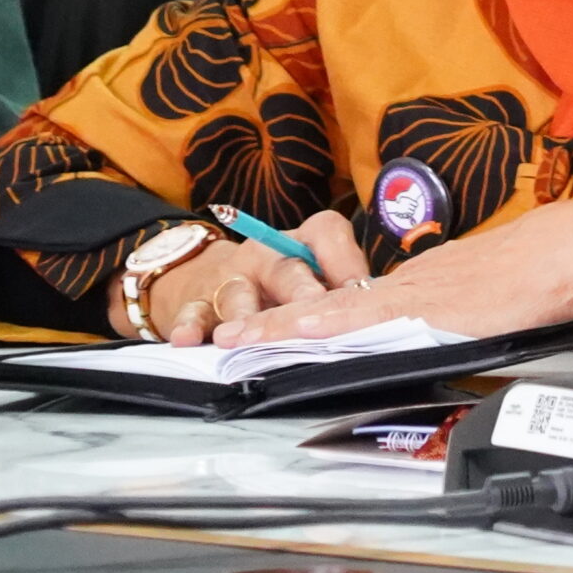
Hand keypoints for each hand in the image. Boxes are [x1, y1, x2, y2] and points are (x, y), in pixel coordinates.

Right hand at [116, 211, 364, 344]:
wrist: (211, 278)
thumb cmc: (283, 283)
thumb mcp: (313, 277)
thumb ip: (342, 290)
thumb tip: (383, 313)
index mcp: (302, 242)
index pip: (326, 232)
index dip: (344, 259)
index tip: (361, 287)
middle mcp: (266, 254)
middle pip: (285, 268)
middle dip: (300, 290)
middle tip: (315, 307)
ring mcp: (230, 277)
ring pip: (238, 293)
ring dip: (244, 314)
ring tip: (248, 332)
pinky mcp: (198, 301)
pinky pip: (193, 312)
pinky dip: (190, 325)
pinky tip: (188, 339)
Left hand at [221, 195, 572, 353]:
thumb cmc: (558, 263)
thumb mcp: (510, 283)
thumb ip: (485, 298)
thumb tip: (479, 314)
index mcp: (438, 278)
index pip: (364, 294)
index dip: (319, 305)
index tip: (281, 317)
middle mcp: (418, 281)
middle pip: (335, 298)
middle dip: (280, 315)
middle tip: (225, 330)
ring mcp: (417, 292)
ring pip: (332, 309)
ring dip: (280, 325)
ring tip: (231, 339)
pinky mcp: (425, 307)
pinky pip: (354, 320)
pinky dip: (313, 328)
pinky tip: (284, 334)